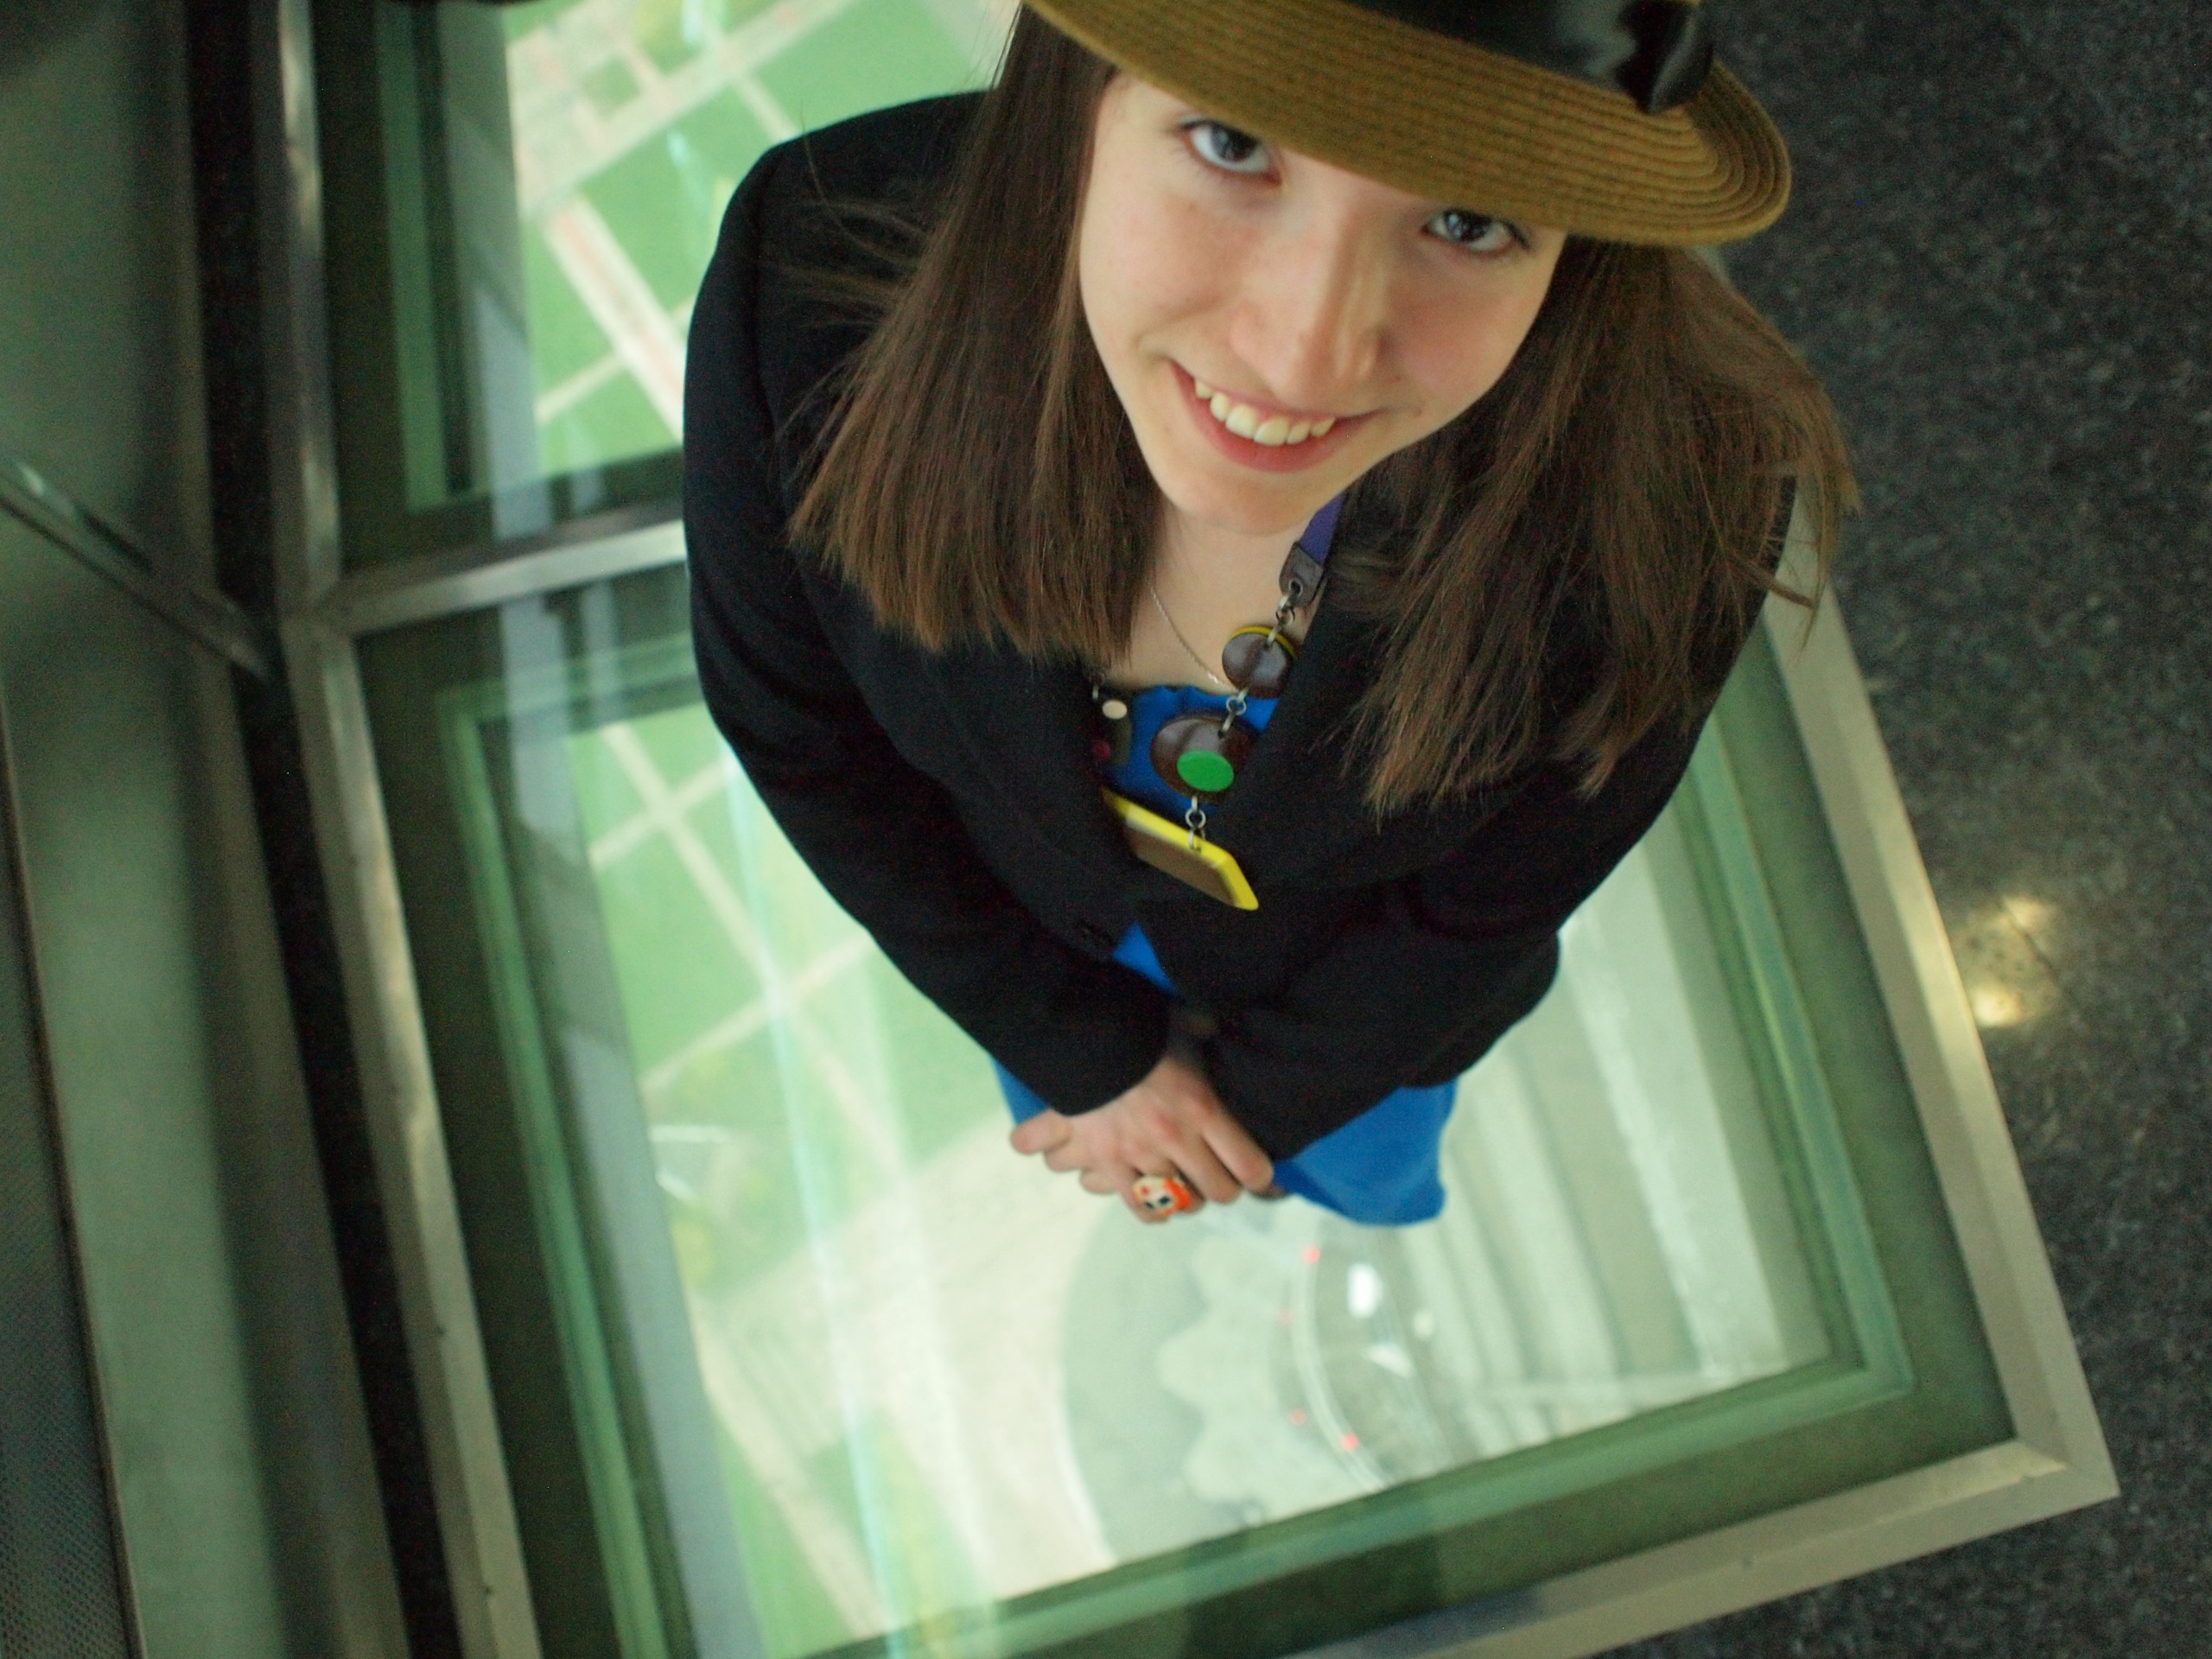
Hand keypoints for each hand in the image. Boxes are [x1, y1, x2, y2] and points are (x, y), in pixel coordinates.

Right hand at [1008, 1050, 1275, 1222]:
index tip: (1258, 1174)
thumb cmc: (1137, 1028)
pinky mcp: (1107, 1162)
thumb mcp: (1182, 1022)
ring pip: (1178, 1202)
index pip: (1249, 1166)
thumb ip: (1205, 1030)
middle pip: (1218, 1192)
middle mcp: (1177, 1139)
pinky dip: (1149, 1208)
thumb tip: (1217, 1027)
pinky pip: (1137, 1205)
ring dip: (1186, 1197)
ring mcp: (1140, 1154)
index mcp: (1203, 1107)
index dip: (1259, 1176)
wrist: (1078, 1038)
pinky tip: (1154, 1199)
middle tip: (1219, 1176)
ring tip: (1185, 1186)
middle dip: (1223, 1188)